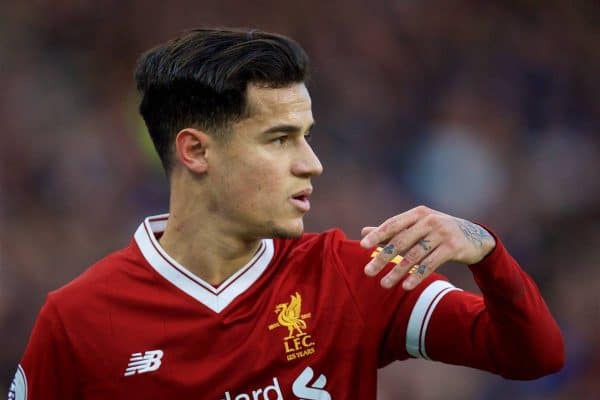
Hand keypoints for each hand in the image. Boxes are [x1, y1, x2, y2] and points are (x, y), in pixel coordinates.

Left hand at [360, 205, 495, 289]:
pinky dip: (417, 276)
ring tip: (384, 284)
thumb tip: (363, 232)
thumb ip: (391, 230)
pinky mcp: (453, 248)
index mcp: (418, 213)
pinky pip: (430, 264)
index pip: (393, 224)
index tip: (362, 246)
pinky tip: (406, 287)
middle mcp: (429, 220)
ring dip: (397, 271)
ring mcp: (442, 233)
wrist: (475, 237)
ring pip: (414, 255)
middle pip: (401, 241)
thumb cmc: (438, 231)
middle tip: (368, 271)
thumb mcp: (417, 227)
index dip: (377, 235)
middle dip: (383, 257)